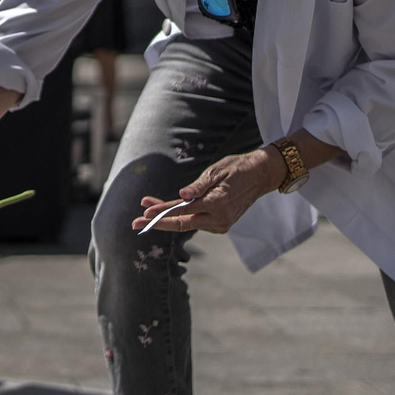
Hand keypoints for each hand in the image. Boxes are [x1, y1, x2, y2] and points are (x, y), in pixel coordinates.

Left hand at [133, 149, 283, 235]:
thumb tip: (181, 196)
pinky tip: (165, 209)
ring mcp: (221, 225)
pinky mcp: (220, 225)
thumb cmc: (237, 168)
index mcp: (217, 204)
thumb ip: (198, 187)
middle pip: (181, 223)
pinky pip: (195, 222)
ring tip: (146, 206)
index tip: (144, 214)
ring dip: (166, 217)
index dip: (161, 214)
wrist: (260, 176)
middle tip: (134, 223)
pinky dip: (180, 216)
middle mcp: (219, 219)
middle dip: (157, 223)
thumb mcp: (216, 172)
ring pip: (187, 223)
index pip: (183, 212)